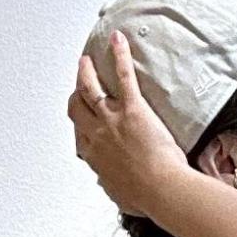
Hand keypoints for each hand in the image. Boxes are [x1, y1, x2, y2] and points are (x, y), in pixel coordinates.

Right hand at [68, 29, 187, 217]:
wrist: (161, 189)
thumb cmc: (145, 196)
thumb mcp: (120, 196)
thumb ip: (111, 185)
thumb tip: (107, 182)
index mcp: (95, 156)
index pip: (79, 134)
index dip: (79, 123)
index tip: (82, 117)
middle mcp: (97, 135)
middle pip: (77, 106)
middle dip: (76, 91)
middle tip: (79, 81)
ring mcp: (112, 119)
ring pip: (90, 87)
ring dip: (86, 71)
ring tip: (87, 60)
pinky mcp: (132, 108)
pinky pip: (123, 75)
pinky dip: (119, 55)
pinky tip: (119, 40)